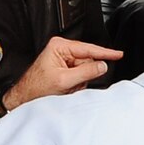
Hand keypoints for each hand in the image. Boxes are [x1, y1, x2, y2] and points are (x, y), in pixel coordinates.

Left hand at [0, 37, 120, 110]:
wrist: (25, 98)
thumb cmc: (36, 88)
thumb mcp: (64, 80)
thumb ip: (86, 72)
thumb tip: (102, 65)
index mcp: (59, 46)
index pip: (88, 49)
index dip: (105, 52)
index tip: (118, 54)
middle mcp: (62, 50)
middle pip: (87, 60)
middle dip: (84, 75)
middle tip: (74, 84)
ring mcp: (64, 59)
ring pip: (85, 70)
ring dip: (79, 81)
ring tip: (66, 87)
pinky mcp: (65, 69)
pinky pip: (80, 76)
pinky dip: (76, 84)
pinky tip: (67, 88)